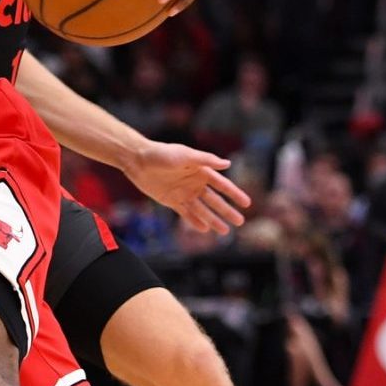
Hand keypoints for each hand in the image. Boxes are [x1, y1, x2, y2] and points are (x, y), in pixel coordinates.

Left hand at [122, 140, 250, 233]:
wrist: (138, 160)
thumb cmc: (162, 154)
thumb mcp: (186, 155)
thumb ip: (206, 160)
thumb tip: (228, 164)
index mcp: (201, 171)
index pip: (222, 185)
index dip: (235, 194)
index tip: (247, 204)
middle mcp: (194, 183)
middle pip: (215, 200)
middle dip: (227, 211)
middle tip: (240, 222)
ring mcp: (183, 193)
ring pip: (202, 210)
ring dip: (213, 220)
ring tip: (225, 232)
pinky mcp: (171, 201)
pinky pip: (186, 213)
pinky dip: (195, 221)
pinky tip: (204, 229)